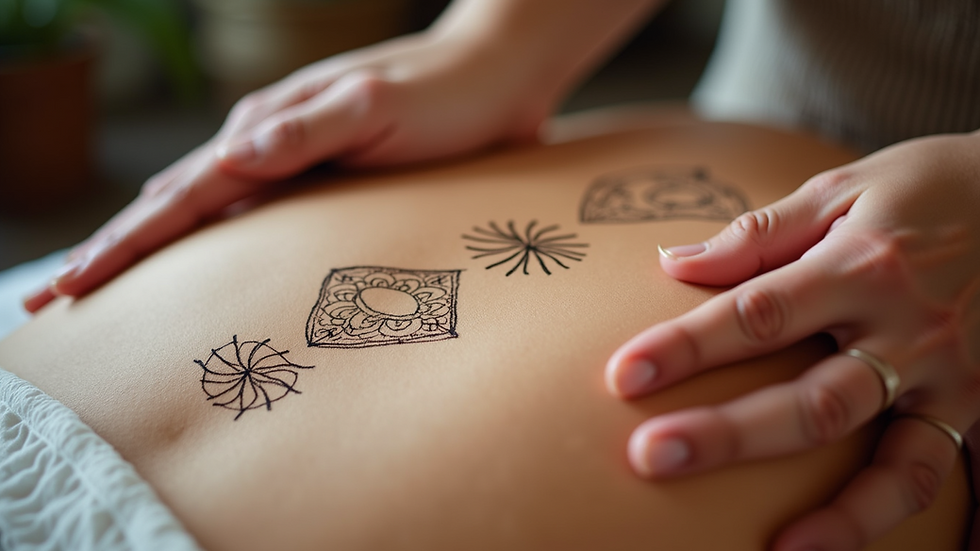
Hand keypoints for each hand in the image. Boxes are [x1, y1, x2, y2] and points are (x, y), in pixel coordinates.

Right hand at [23, 29, 551, 312]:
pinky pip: (255, 217)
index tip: (68, 288)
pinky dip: (216, 242)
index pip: (178, 199)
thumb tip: (232, 154)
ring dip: (155, 248)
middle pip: (174, 207)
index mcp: (269, 135)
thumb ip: (309, 130)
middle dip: (116, 252)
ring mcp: (295, 162)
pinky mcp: (326, 176)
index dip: (121, 246)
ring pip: (207, 211)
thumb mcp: (378, 107)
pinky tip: (207, 261)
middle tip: (57, 299)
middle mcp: (270, 148)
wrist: (497, 74)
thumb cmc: (446, 94)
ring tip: (109, 284)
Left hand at [605, 131, 979, 549]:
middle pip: (812, 402)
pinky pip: (961, 476)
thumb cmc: (929, 187)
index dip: (687, 347)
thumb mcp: (844, 189)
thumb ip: (760, 232)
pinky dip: (949, 523)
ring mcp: (954, 379)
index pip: (757, 315)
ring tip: (781, 550)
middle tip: (651, 457)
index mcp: (863, 267)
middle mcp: (909, 332)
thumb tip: (673, 265)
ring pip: (894, 464)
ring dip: (839, 514)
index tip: (624, 375)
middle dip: (728, 436)